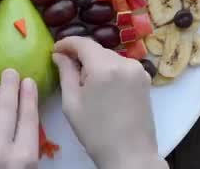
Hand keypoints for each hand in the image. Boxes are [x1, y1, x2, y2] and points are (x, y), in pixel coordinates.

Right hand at [53, 37, 167, 168]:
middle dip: (80, 56)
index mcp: (105, 67)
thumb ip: (65, 73)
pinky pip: (121, 66)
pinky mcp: (144, 79)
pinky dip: (109, 71)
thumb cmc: (96, 132)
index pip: (83, 43)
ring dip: (95, 64)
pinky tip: (103, 89)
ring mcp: (138, 70)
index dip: (66, 43)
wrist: (130, 155)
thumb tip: (59, 55)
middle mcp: (124, 63)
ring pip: (109, 58)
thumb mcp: (72, 103)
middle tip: (67, 70)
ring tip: (86, 85)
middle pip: (97, 50)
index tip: (55, 50)